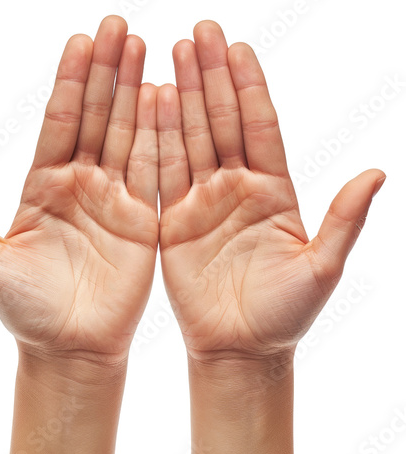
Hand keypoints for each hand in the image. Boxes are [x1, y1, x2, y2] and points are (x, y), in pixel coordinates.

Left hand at [0, 16, 158, 363]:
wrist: (71, 346)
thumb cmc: (27, 310)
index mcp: (43, 187)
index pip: (59, 122)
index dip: (69, 82)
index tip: (80, 41)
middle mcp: (81, 185)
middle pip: (97, 117)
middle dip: (106, 72)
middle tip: (117, 27)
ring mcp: (114, 199)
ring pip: (127, 136)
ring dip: (135, 93)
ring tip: (143, 50)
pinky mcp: (142, 219)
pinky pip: (151, 170)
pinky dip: (159, 137)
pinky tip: (164, 100)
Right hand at [158, 20, 384, 362]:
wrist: (239, 347)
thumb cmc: (284, 314)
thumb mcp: (322, 267)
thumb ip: (344, 219)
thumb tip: (376, 173)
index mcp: (274, 192)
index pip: (261, 127)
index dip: (250, 88)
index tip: (238, 48)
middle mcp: (237, 189)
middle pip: (222, 123)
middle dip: (211, 78)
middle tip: (200, 33)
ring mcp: (203, 202)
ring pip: (190, 140)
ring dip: (181, 99)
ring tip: (172, 56)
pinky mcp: (174, 221)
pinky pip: (164, 173)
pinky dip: (157, 140)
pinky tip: (150, 106)